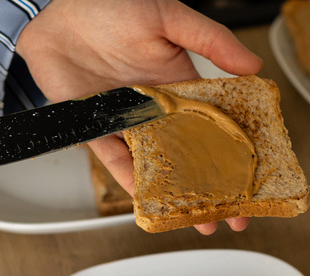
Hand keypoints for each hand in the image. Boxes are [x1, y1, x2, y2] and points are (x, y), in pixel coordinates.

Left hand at [16, 0, 261, 233]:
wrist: (55, 10)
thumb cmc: (111, 4)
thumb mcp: (169, 17)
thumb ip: (210, 40)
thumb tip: (253, 65)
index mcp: (179, 83)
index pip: (214, 124)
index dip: (234, 150)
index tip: (254, 176)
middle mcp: (156, 108)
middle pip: (190, 153)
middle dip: (212, 185)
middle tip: (233, 214)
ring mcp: (127, 120)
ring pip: (156, 164)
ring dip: (175, 192)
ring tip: (197, 219)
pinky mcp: (96, 127)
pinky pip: (116, 159)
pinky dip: (131, 179)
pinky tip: (148, 198)